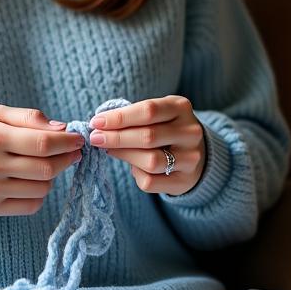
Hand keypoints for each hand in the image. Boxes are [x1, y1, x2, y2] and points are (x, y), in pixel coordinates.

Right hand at [0, 105, 84, 216]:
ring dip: (51, 176)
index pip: (44, 143)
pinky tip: (31, 181)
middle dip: (66, 159)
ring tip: (45, 165)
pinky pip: (30, 205)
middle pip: (47, 168)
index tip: (78, 140)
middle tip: (71, 152)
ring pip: (42, 188)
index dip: (68, 142)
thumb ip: (28, 117)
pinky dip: (38, 194)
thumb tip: (62, 129)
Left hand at [87, 95, 205, 195]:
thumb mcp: (157, 114)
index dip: (119, 117)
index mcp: (181, 108)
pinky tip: (132, 166)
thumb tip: (100, 126)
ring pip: (150, 161)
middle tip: (95, 138)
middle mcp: (190, 132)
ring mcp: (190, 158)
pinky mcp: (184, 181)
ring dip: (123, 155)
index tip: (96, 122)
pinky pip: (151, 181)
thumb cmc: (165, 128)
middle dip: (116, 138)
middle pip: (148, 136)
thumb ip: (134, 116)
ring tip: (109, 150)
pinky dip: (135, 174)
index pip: (148, 111)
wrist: (195, 153)